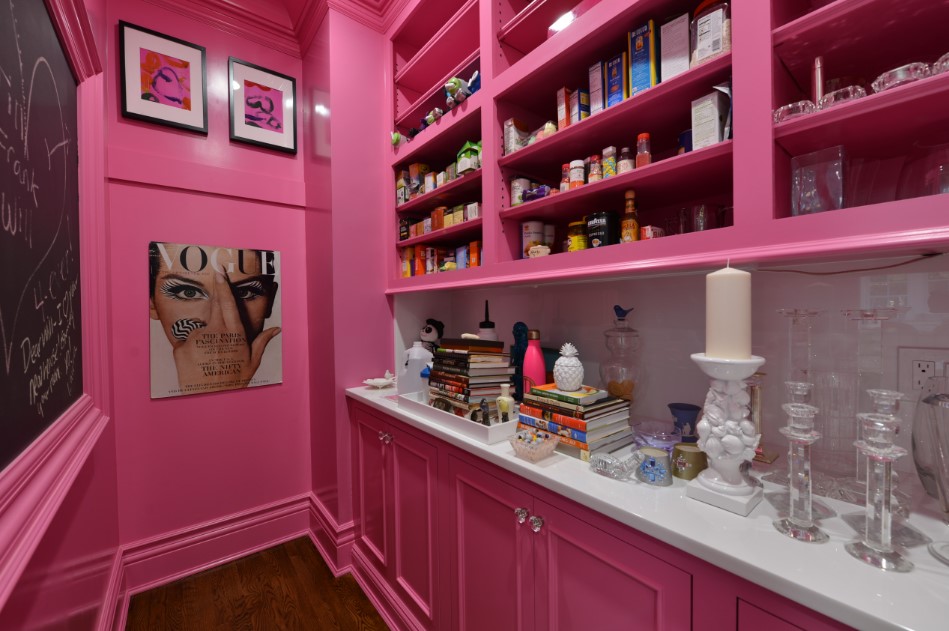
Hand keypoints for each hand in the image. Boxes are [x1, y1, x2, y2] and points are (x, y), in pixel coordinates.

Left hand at [172, 272, 280, 392]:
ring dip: (203, 337)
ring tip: (207, 356)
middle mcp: (215, 332)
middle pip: (213, 306)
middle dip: (213, 300)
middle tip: (215, 307)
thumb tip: (276, 329)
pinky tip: (197, 361)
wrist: (209, 400)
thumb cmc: (233, 380)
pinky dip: (191, 348)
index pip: (227, 303)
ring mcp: (196, 338)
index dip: (223, 286)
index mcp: (234, 334)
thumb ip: (262, 341)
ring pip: (200, 329)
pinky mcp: (181, 347)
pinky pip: (187, 342)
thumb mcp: (252, 362)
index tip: (219, 272)